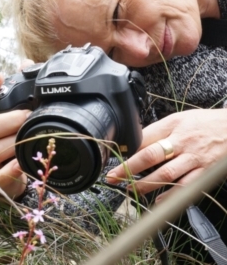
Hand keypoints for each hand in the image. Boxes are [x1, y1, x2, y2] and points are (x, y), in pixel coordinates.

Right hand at [0, 72, 29, 197]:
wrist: (3, 175)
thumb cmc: (4, 141)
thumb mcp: (4, 117)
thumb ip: (14, 92)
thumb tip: (26, 64)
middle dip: (9, 120)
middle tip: (29, 115)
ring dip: (15, 141)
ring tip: (32, 135)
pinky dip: (12, 169)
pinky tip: (22, 162)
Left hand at [106, 109, 226, 201]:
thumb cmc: (204, 123)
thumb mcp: (179, 118)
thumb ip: (158, 130)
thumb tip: (136, 142)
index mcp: (172, 125)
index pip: (143, 138)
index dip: (126, 150)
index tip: (114, 158)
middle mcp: (181, 141)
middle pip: (150, 156)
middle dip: (128, 168)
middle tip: (113, 177)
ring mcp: (193, 158)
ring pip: (165, 174)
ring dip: (145, 184)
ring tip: (130, 189)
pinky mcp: (205, 172)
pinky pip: (185, 186)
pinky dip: (170, 195)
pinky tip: (158, 201)